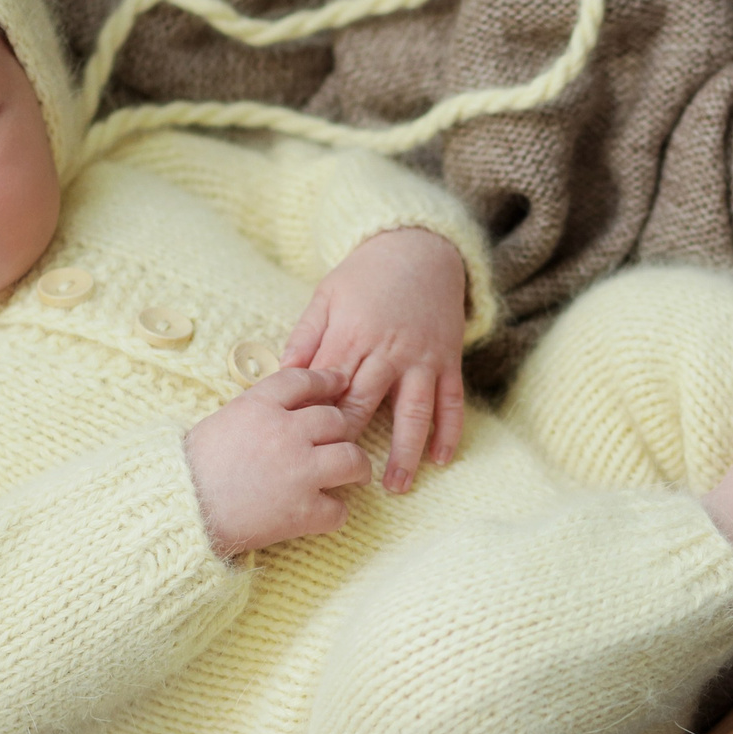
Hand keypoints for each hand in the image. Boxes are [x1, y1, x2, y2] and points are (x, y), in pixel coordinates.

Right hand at [184, 366, 370, 555]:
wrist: (179, 509)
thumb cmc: (190, 469)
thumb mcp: (220, 422)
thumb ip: (255, 413)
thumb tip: (280, 413)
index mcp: (260, 405)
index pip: (303, 380)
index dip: (326, 380)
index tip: (339, 382)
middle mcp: (286, 433)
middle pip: (336, 419)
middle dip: (344, 430)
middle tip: (344, 441)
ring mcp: (299, 472)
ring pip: (352, 459)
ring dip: (357, 468)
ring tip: (356, 476)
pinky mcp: (303, 511)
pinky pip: (338, 510)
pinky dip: (335, 513)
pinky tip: (326, 514)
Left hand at [283, 227, 469, 492]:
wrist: (421, 247)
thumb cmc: (365, 274)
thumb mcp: (326, 295)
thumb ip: (305, 337)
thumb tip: (280, 375)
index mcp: (352, 335)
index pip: (329, 386)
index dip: (316, 419)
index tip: (304, 448)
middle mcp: (389, 350)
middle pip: (366, 404)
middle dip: (353, 442)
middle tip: (342, 477)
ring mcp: (422, 357)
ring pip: (415, 411)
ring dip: (405, 451)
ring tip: (396, 487)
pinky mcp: (448, 360)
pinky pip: (452, 401)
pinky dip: (450, 431)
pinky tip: (442, 459)